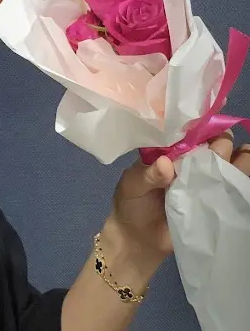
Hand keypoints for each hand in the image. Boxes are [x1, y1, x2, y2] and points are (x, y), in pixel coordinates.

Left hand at [106, 132, 249, 265]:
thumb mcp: (131, 186)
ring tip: (239, 159)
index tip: (208, 130)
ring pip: (226, 164)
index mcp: (168, 153)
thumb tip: (165, 163)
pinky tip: (244, 175)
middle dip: (220, 143)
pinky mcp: (214, 202)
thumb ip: (147, 175)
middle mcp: (189, 163)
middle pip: (212, 146)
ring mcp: (203, 182)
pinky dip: (241, 179)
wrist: (137, 241)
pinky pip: (231, 188)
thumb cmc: (130, 206)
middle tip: (217, 151)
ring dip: (236, 158)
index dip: (199, 128)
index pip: (187, 134)